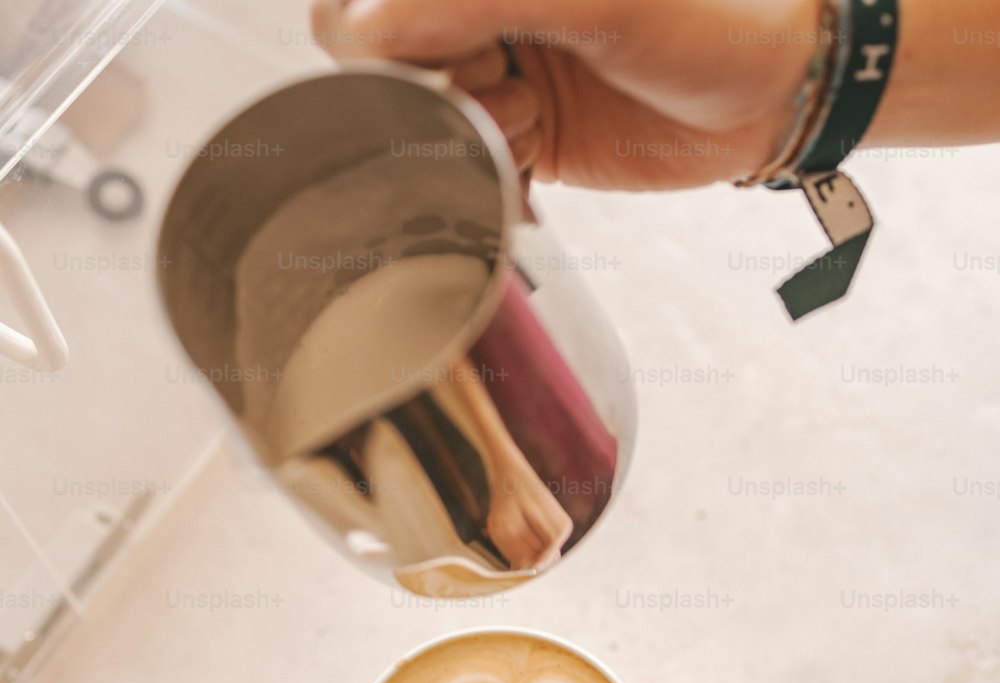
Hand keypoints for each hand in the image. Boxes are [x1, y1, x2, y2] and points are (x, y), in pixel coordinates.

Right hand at [311, 0, 821, 188]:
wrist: (774, 90)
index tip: (450, 66)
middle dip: (436, 96)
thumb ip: (476, 1)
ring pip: (427, 128)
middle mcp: (480, 11)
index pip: (368, 5)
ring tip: (534, 119)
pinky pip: (470, 170)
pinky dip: (491, 179)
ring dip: (471, 141)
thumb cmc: (706, 18)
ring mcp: (498, 71)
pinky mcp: (522, 135)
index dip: (389, 45)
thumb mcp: (592, 0)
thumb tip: (365, 30)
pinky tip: (535, 158)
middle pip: (387, 69)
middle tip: (503, 90)